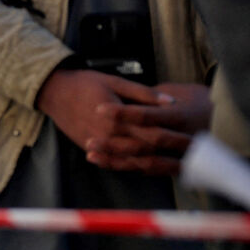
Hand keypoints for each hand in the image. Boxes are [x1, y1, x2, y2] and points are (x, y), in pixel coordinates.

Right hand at [37, 69, 189, 174]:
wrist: (53, 92)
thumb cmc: (85, 83)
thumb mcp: (114, 81)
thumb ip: (143, 94)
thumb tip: (170, 101)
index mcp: (119, 117)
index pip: (154, 133)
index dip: (176, 139)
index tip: (196, 143)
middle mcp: (110, 134)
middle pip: (146, 150)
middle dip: (171, 156)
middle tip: (193, 159)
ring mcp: (100, 144)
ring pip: (131, 161)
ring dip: (155, 165)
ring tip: (177, 168)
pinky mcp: (90, 148)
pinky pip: (114, 162)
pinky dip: (131, 167)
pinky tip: (146, 168)